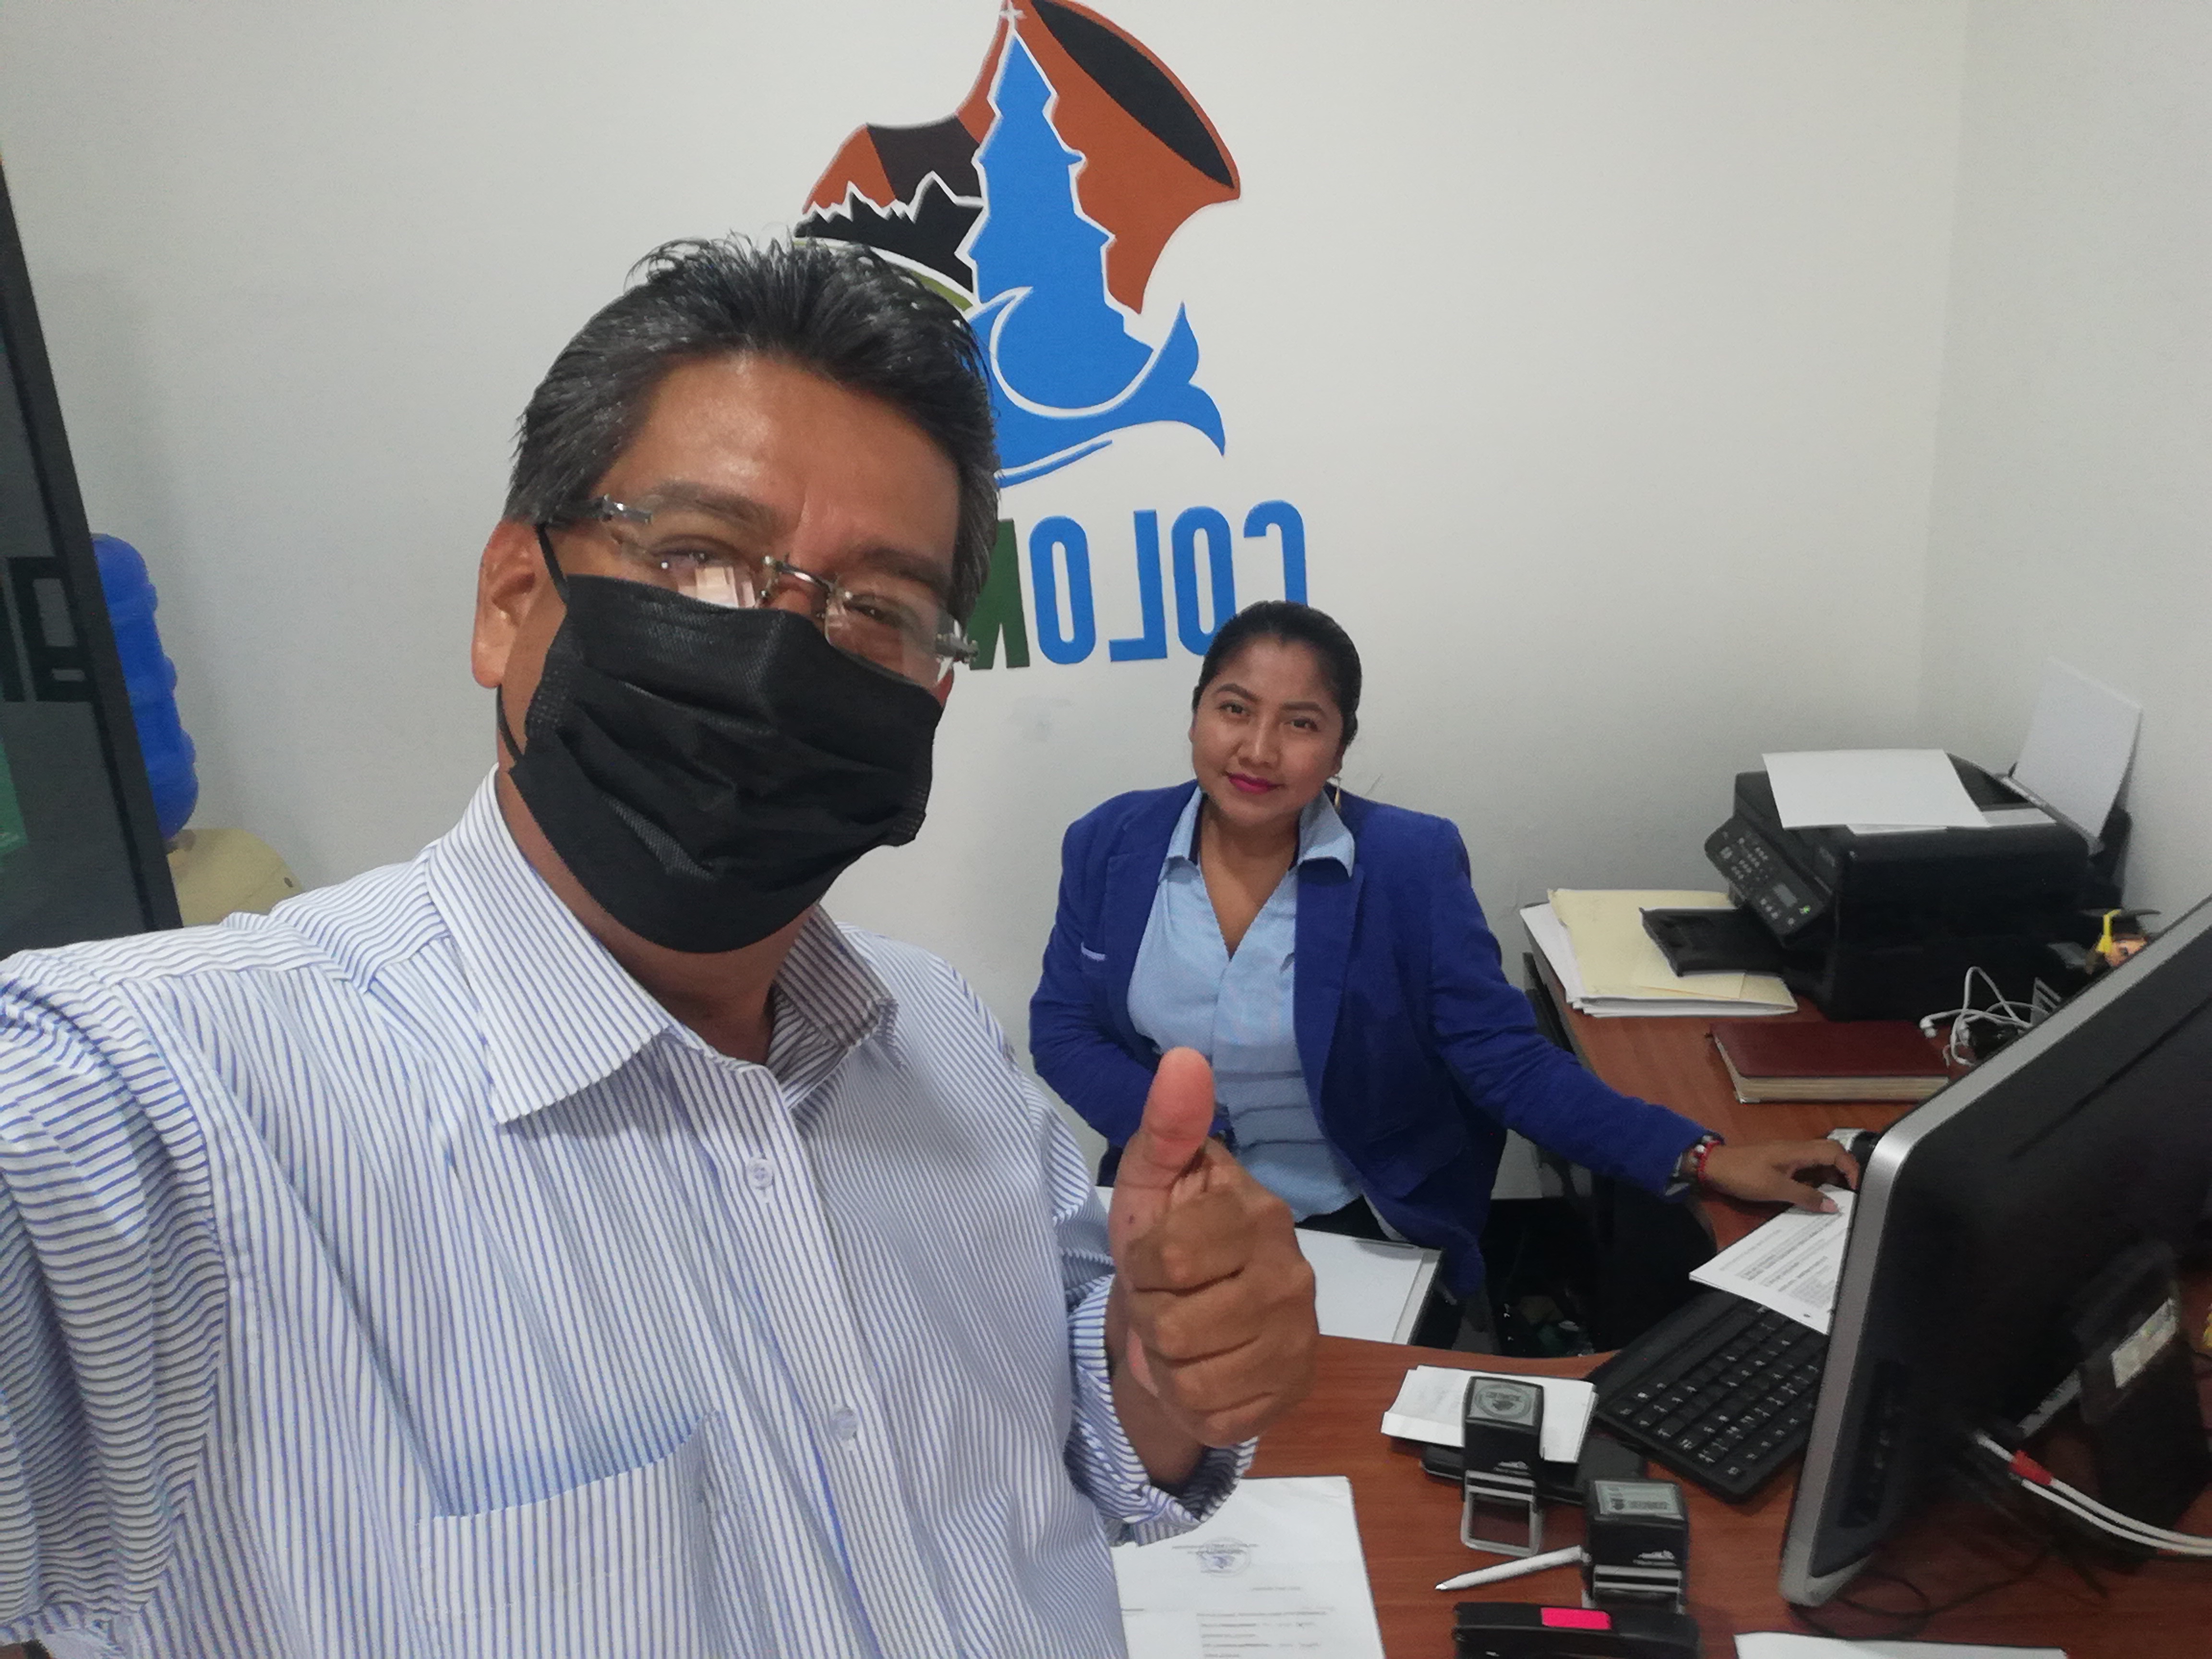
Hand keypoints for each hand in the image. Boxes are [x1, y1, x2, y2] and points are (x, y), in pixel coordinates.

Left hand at [1106, 1048, 1317, 1475]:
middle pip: (1175, 1325)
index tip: (1154, 1257)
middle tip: (1169, 1300)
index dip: (1141, 1265)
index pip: (1166, 1259)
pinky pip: (1212, 1416)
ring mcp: (1297, 1339)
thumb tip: (1184, 1057)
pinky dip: (1191, 1402)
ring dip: (1168, 1363)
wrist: (1189, 1319)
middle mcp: (1291, 1274)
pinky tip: (1206, 1371)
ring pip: (1190, 1377)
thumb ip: (1166, 1125)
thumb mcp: (1150, 1182)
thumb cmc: (1167, 1241)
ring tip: (1185, 1335)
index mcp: (1257, 1213)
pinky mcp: (1290, 1393)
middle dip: (1152, 1317)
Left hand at [1699, 1139, 1859, 1212]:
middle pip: (1830, 1153)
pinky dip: (1815, 1179)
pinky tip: (1816, 1195)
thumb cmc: (1744, 1175)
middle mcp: (1796, 1149)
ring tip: (1836, 1198)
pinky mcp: (1780, 1162)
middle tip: (1849, 1194)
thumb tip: (1833, 1206)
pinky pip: (1805, 1168)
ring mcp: (1788, 1155)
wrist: (1715, 1166)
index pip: (1834, 1151)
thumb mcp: (1776, 1189)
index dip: (1850, 1167)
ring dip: (1830, 1177)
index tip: (1857, 1188)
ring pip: (1818, 1161)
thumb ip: (1806, 1196)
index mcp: (1798, 1151)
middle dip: (1844, 1171)